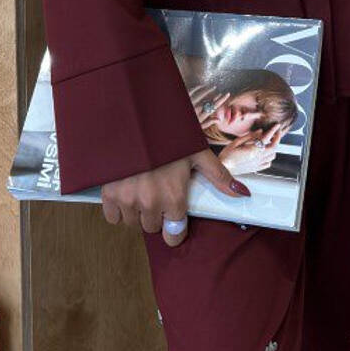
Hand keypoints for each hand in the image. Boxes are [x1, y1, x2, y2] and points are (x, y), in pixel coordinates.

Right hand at [99, 145, 250, 247]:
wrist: (132, 116)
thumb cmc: (166, 132)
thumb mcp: (195, 151)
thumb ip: (217, 176)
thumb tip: (241, 193)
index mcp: (173, 196)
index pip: (174, 234)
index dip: (175, 229)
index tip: (174, 220)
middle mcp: (150, 203)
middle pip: (153, 227)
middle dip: (156, 215)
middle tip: (158, 193)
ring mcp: (127, 199)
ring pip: (133, 222)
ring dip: (137, 211)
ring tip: (141, 189)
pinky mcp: (108, 193)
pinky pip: (113, 217)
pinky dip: (117, 208)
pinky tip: (124, 191)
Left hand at [189, 83, 232, 133]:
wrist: (174, 123)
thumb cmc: (188, 125)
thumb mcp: (199, 127)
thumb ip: (208, 123)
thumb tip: (219, 119)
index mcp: (200, 116)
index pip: (213, 107)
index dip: (221, 100)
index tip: (227, 94)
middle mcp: (196, 109)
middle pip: (209, 101)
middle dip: (217, 96)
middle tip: (223, 93)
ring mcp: (190, 103)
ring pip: (201, 94)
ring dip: (208, 90)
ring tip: (214, 87)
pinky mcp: (184, 98)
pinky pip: (192, 90)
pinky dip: (198, 87)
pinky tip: (202, 86)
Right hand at [217, 119, 286, 176]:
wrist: (223, 169)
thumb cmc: (226, 155)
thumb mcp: (236, 142)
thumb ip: (250, 136)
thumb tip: (260, 131)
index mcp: (253, 150)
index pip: (267, 138)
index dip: (273, 130)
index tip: (276, 125)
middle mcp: (257, 158)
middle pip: (273, 147)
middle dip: (277, 138)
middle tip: (277, 132)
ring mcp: (257, 164)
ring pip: (272, 156)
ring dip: (274, 147)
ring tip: (270, 142)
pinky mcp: (255, 169)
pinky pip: (268, 163)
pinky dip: (270, 157)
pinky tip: (265, 153)